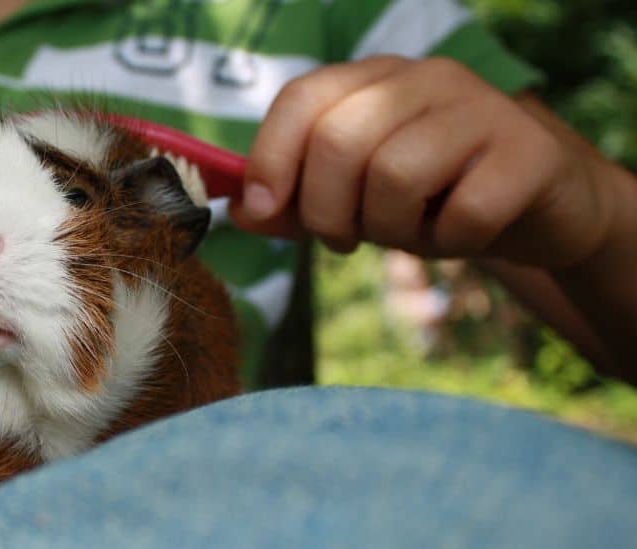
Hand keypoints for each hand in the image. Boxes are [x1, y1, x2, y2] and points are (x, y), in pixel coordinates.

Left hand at [232, 56, 615, 268]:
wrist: (538, 210)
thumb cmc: (431, 199)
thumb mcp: (353, 200)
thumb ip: (294, 203)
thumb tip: (239, 211)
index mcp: (373, 79)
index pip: (302, 97)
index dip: (270, 158)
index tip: (263, 210)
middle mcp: (425, 78)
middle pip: (340, 141)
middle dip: (327, 210)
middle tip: (347, 238)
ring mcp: (482, 108)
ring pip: (396, 174)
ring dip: (391, 228)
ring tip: (412, 231)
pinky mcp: (530, 152)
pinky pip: (465, 211)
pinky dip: (452, 241)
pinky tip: (462, 234)